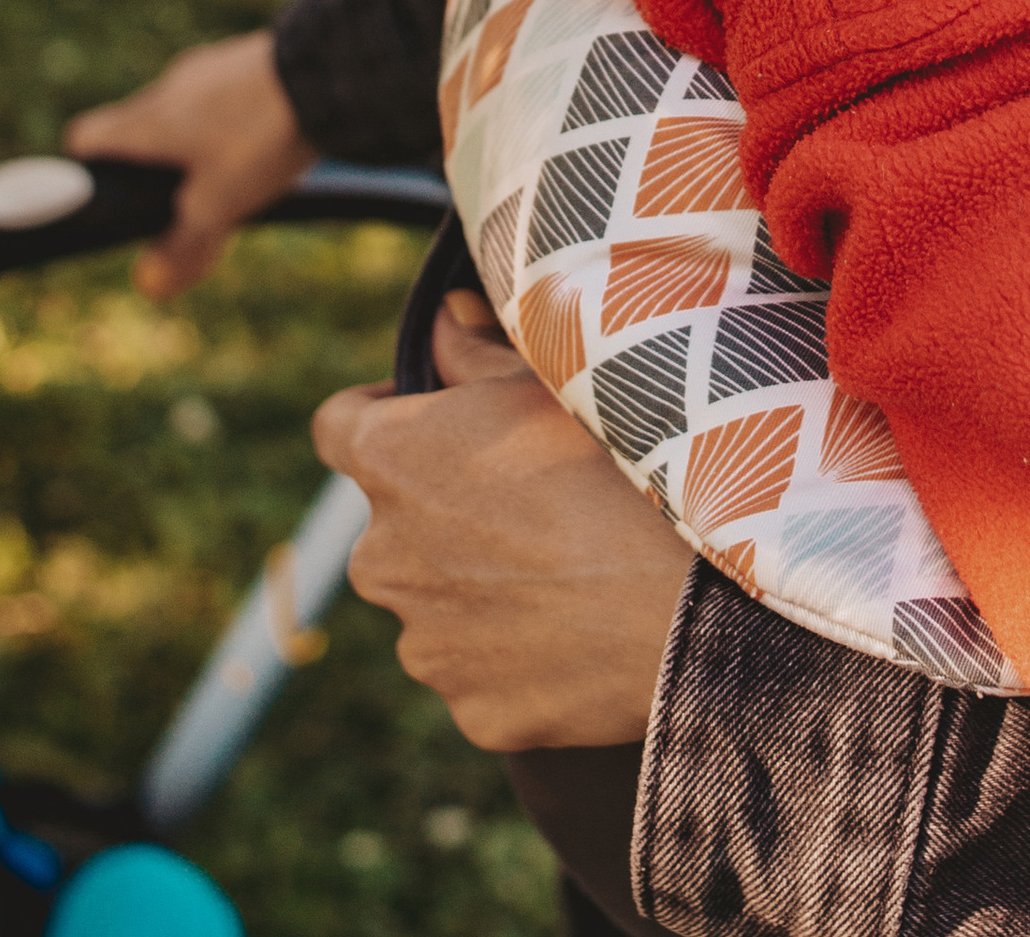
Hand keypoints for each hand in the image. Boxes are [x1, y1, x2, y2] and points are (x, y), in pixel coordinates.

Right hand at [64, 29, 312, 298]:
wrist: (327, 69)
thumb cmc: (262, 136)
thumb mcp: (221, 203)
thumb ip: (184, 245)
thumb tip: (149, 285)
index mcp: (146, 121)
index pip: (86, 138)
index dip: (87, 170)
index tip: (105, 196)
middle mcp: (168, 87)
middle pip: (136, 126)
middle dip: (150, 163)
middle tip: (179, 201)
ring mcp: (209, 68)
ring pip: (183, 109)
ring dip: (194, 140)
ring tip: (233, 173)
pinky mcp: (246, 60)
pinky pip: (223, 94)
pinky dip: (230, 119)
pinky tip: (264, 141)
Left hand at [312, 289, 694, 750]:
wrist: (692, 605)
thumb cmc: (623, 468)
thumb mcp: (548, 380)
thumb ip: (472, 348)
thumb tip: (441, 318)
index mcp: (390, 460)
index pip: (337, 425)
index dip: (380, 413)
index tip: (434, 416)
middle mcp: (382, 557)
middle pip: (391, 523)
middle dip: (441, 509)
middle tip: (529, 498)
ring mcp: (424, 645)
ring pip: (435, 602)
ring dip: (475, 586)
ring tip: (566, 568)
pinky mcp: (471, 712)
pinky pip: (481, 672)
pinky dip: (515, 654)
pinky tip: (580, 629)